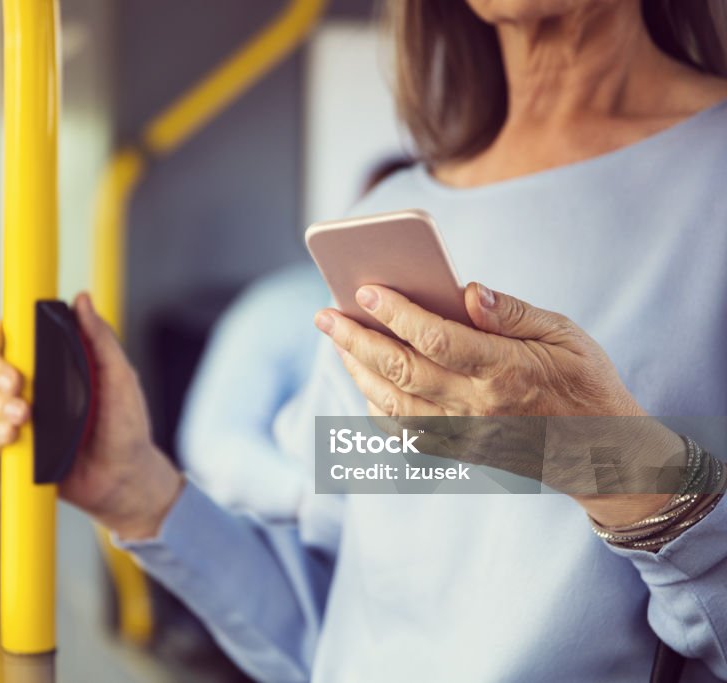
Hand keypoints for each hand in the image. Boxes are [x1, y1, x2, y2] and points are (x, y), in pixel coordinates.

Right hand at [0, 293, 182, 538]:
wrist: (127, 476)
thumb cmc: (127, 425)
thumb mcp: (119, 376)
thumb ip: (100, 339)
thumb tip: (82, 299)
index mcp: (52, 366)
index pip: (13, 342)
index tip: (2, 334)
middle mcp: (32, 389)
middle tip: (15, 383)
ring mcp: (22, 419)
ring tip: (24, 415)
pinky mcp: (18, 450)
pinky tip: (14, 436)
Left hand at [315, 282, 680, 524]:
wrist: (600, 454)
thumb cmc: (584, 382)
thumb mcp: (565, 334)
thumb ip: (513, 312)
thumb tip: (467, 290)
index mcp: (506, 370)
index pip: (436, 339)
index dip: (397, 313)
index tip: (365, 290)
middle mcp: (478, 406)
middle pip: (401, 371)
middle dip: (356, 340)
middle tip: (325, 315)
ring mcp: (465, 434)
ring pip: (393, 404)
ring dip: (357, 371)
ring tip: (337, 340)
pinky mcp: (458, 450)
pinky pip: (403, 433)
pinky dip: (375, 408)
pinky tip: (362, 381)